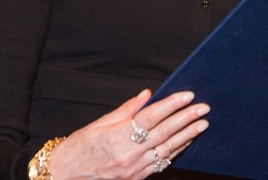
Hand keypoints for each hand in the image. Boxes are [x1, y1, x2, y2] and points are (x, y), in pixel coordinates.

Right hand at [45, 89, 210, 179]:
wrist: (63, 177)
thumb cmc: (77, 149)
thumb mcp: (97, 125)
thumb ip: (126, 110)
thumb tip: (147, 95)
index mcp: (117, 137)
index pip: (151, 117)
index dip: (171, 105)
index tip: (188, 95)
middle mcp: (128, 155)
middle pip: (164, 133)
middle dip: (186, 119)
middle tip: (204, 108)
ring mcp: (133, 170)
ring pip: (167, 150)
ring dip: (187, 136)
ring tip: (202, 124)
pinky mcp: (136, 179)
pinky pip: (161, 164)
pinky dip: (175, 151)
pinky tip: (186, 142)